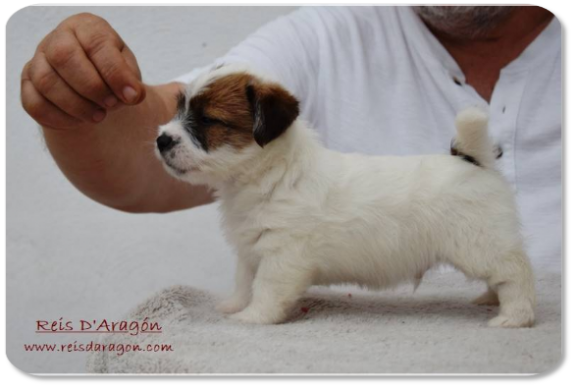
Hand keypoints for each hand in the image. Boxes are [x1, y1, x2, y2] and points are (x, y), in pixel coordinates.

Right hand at [21, 13, 145, 129]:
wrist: (96, 97)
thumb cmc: (117, 82)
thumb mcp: (135, 80)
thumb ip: (146, 88)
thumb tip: (149, 95)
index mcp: (89, 28)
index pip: (97, 43)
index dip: (115, 73)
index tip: (133, 97)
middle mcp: (60, 39)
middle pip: (64, 56)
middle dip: (92, 87)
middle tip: (111, 106)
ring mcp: (39, 61)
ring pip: (46, 80)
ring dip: (76, 105)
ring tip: (98, 117)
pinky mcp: (29, 85)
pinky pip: (34, 103)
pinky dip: (59, 117)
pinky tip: (78, 122)